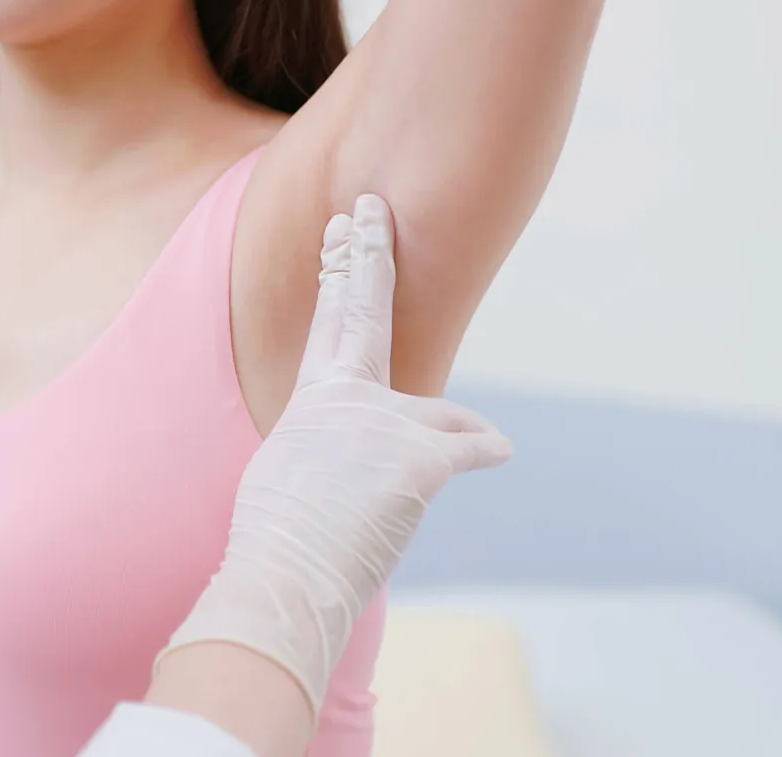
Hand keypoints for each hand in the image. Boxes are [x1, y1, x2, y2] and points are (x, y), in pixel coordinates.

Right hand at [162, 194, 512, 712]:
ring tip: (419, 477)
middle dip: (366, 256)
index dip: (343, 272)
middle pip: (363, 312)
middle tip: (370, 208)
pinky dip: (481, 448)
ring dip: (444, 438)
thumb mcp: (295, 479)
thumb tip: (371, 461)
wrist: (287, 572)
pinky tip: (497, 449)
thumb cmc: (284, 540)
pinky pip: (467, 446)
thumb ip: (334, 449)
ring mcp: (381, 423)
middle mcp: (343, 400)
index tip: (345, 229)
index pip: (332, 324)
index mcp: (312, 404)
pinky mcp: (420, 457)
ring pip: (440, 418)